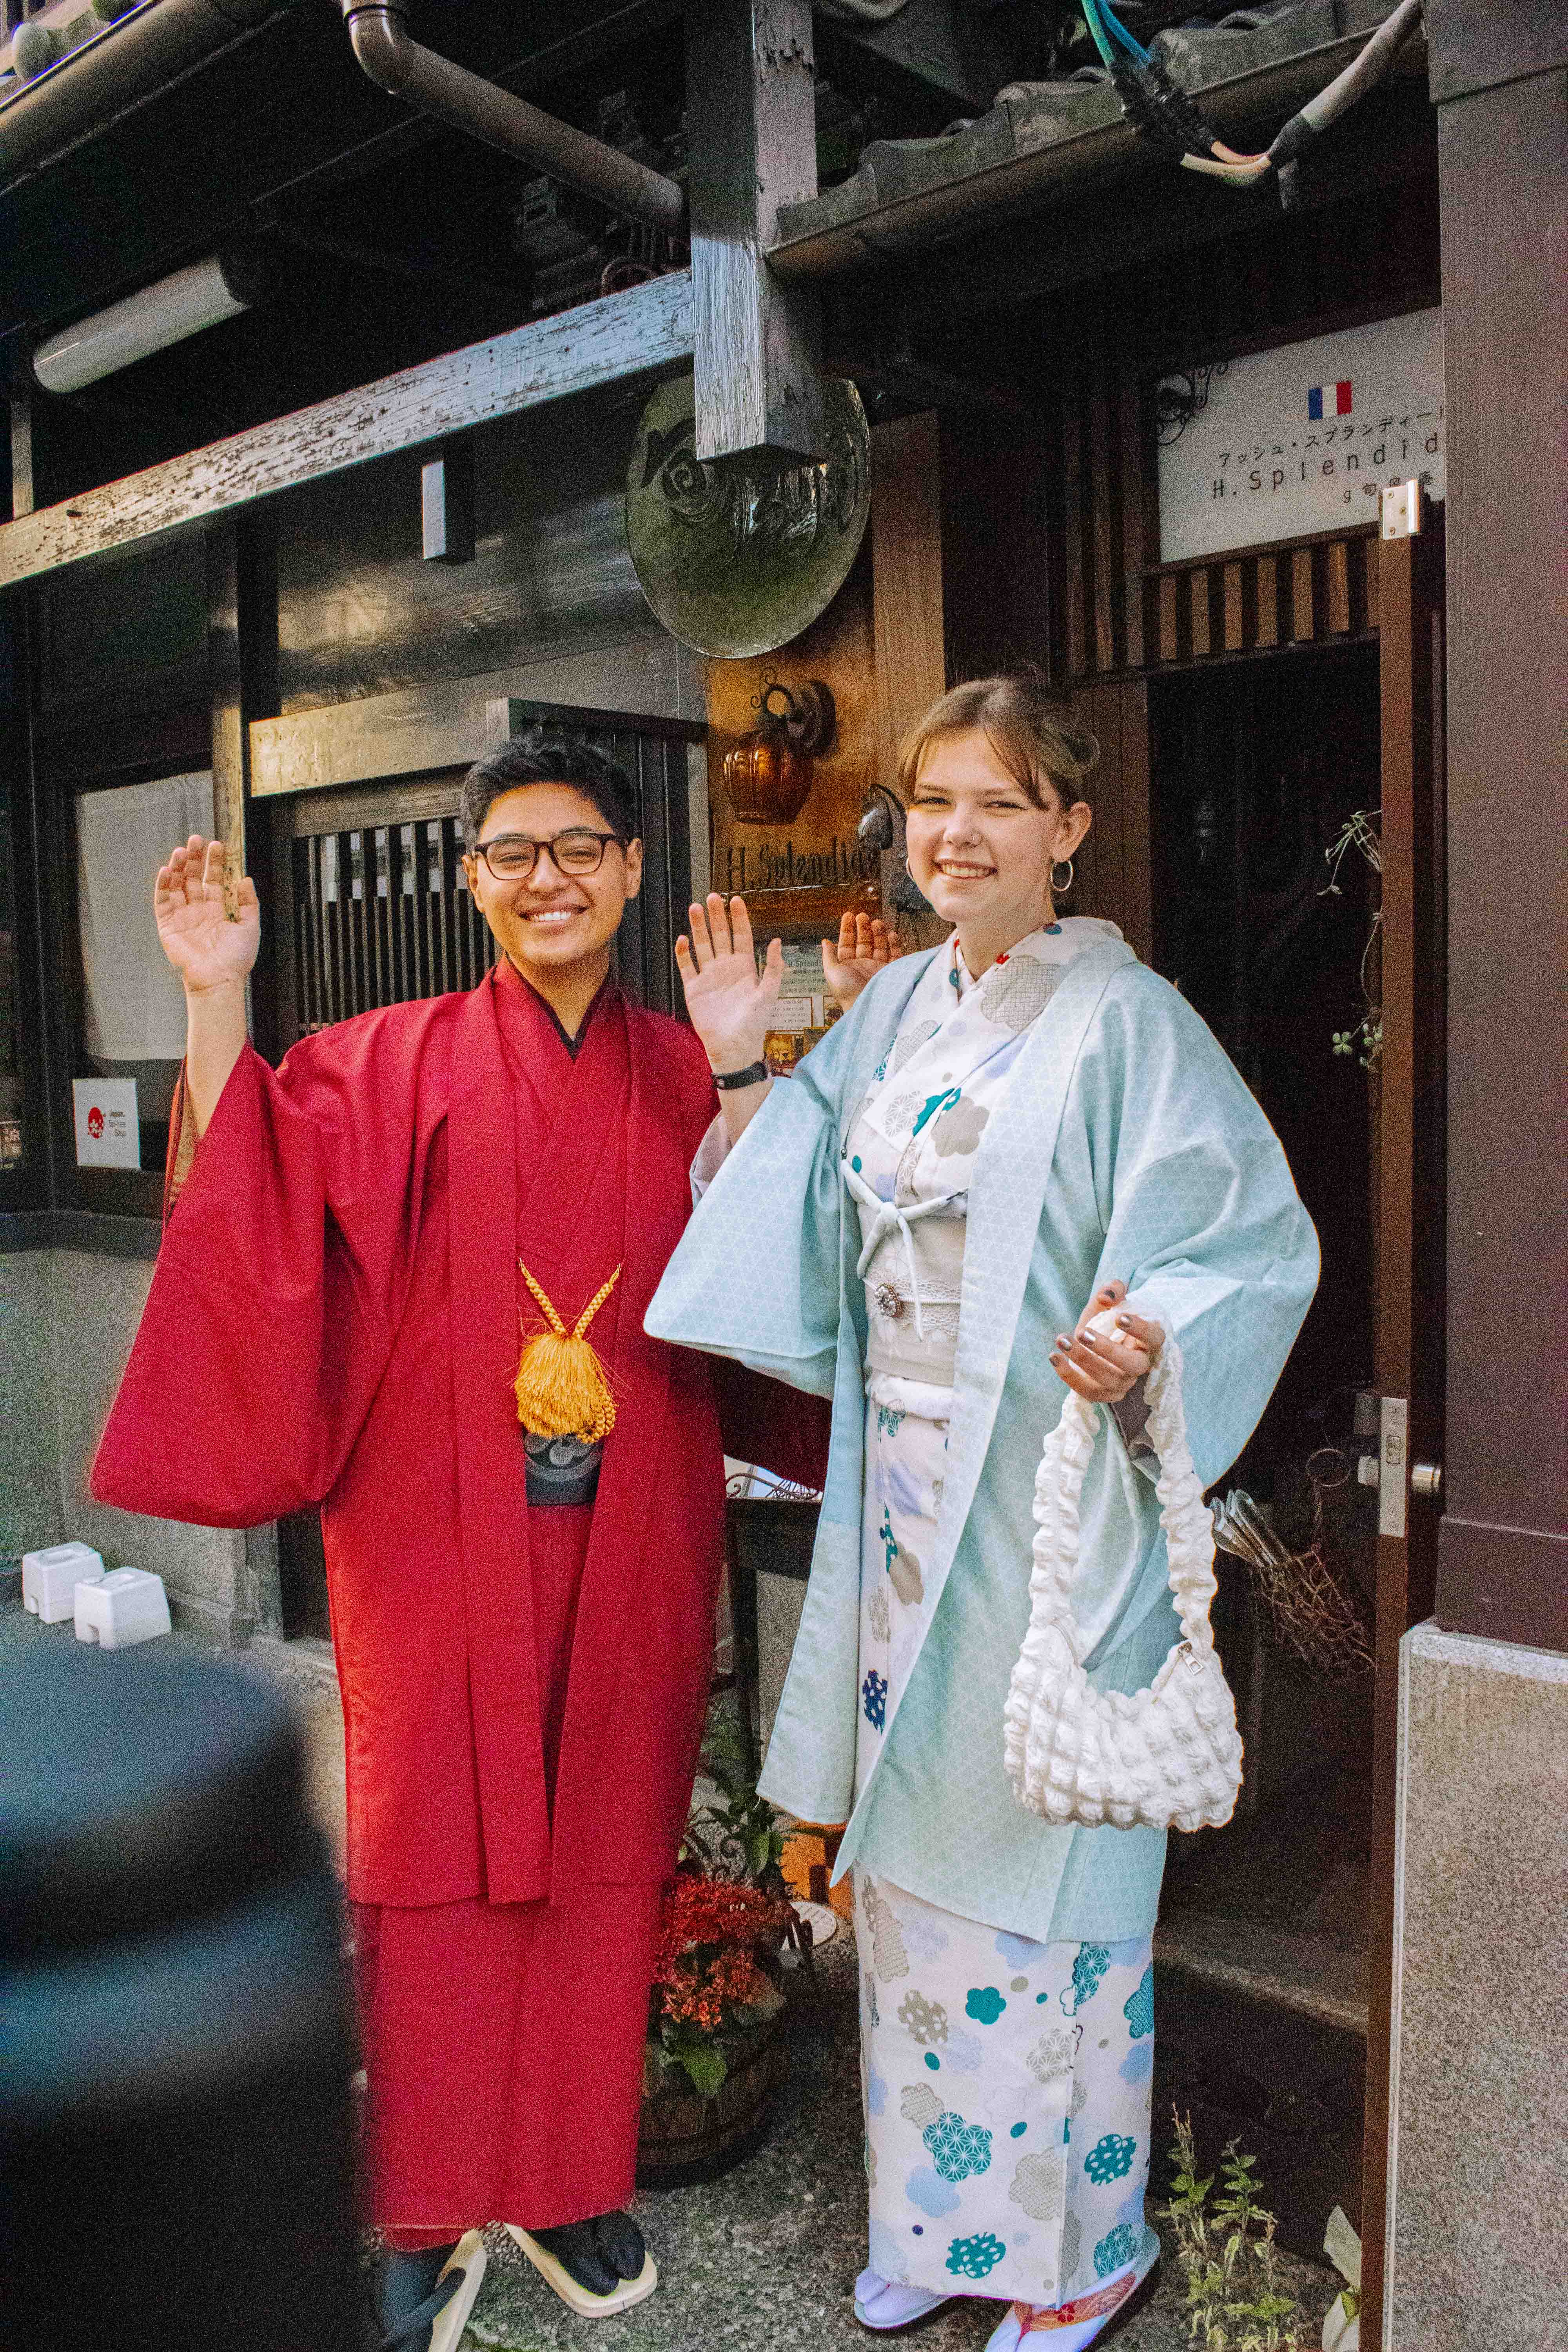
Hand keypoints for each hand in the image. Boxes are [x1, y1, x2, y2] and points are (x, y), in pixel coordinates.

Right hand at [155, 835, 259, 995]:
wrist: (219, 979)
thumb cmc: (236, 959)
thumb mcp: (250, 926)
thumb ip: (248, 902)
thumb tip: (246, 879)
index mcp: (216, 910)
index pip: (213, 880)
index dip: (214, 862)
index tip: (216, 845)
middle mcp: (198, 910)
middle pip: (193, 878)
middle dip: (194, 858)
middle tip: (195, 840)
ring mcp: (182, 916)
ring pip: (177, 885)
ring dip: (178, 867)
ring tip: (181, 850)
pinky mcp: (168, 925)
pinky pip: (163, 901)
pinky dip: (163, 886)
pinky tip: (166, 871)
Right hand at [675, 894, 782, 1072]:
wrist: (734, 1047)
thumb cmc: (755, 1023)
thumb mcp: (769, 994)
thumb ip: (773, 968)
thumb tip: (777, 940)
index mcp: (745, 967)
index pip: (741, 936)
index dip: (739, 918)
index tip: (736, 899)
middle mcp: (726, 968)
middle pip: (720, 935)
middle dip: (716, 916)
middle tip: (712, 897)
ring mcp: (708, 976)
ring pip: (702, 945)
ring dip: (698, 927)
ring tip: (695, 908)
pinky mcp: (693, 988)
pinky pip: (687, 966)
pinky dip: (684, 953)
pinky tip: (683, 939)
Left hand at [821, 911, 901, 1011]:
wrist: (868, 1008)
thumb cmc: (847, 992)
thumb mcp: (832, 972)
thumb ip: (828, 956)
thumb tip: (824, 941)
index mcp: (847, 966)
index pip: (847, 943)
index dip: (847, 929)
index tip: (849, 915)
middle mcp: (863, 966)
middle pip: (864, 942)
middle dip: (863, 928)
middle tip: (863, 915)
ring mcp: (878, 968)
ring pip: (879, 946)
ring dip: (878, 933)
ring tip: (877, 922)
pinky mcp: (892, 972)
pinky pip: (895, 955)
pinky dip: (894, 944)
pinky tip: (891, 934)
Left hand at [1050, 1280, 1164, 1405]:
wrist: (1093, 1344)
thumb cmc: (1106, 1321)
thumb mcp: (1109, 1301)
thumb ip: (1112, 1290)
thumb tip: (1106, 1297)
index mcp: (1147, 1341)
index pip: (1155, 1338)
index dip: (1140, 1329)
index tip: (1120, 1317)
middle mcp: (1140, 1365)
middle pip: (1133, 1365)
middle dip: (1107, 1349)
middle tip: (1082, 1332)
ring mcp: (1124, 1383)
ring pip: (1109, 1379)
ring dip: (1082, 1359)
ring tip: (1062, 1340)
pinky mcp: (1104, 1395)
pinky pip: (1088, 1392)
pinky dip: (1069, 1376)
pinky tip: (1055, 1357)